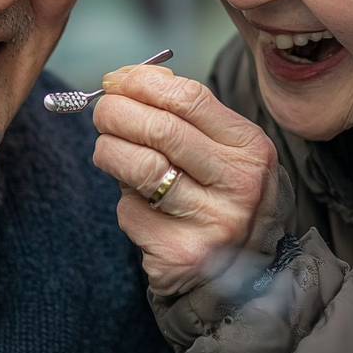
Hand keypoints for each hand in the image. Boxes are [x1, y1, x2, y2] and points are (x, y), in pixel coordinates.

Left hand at [92, 65, 278, 297]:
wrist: (242, 273)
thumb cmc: (221, 194)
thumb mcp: (223, 148)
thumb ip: (182, 112)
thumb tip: (124, 79)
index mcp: (250, 148)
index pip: (188, 98)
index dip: (141, 82)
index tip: (115, 82)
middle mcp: (238, 186)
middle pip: (159, 129)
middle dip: (114, 112)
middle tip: (102, 113)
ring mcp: (212, 224)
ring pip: (138, 167)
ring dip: (108, 151)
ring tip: (108, 151)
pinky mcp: (180, 256)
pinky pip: (130, 211)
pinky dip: (123, 201)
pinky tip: (138, 204)